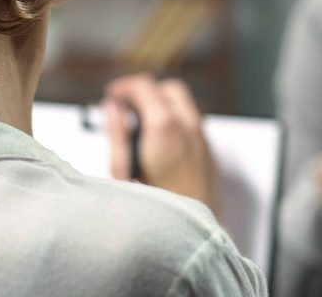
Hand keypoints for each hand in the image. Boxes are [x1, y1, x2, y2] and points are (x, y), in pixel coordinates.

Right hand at [103, 74, 218, 214]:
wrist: (193, 236)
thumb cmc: (156, 211)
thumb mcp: (122, 172)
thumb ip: (117, 133)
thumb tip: (112, 107)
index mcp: (165, 127)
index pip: (145, 86)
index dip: (124, 87)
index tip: (111, 96)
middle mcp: (189, 127)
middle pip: (169, 88)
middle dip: (146, 91)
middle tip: (125, 106)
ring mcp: (203, 139)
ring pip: (184, 105)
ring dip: (162, 105)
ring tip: (139, 124)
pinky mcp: (209, 152)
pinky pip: (193, 123)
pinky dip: (175, 119)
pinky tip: (158, 140)